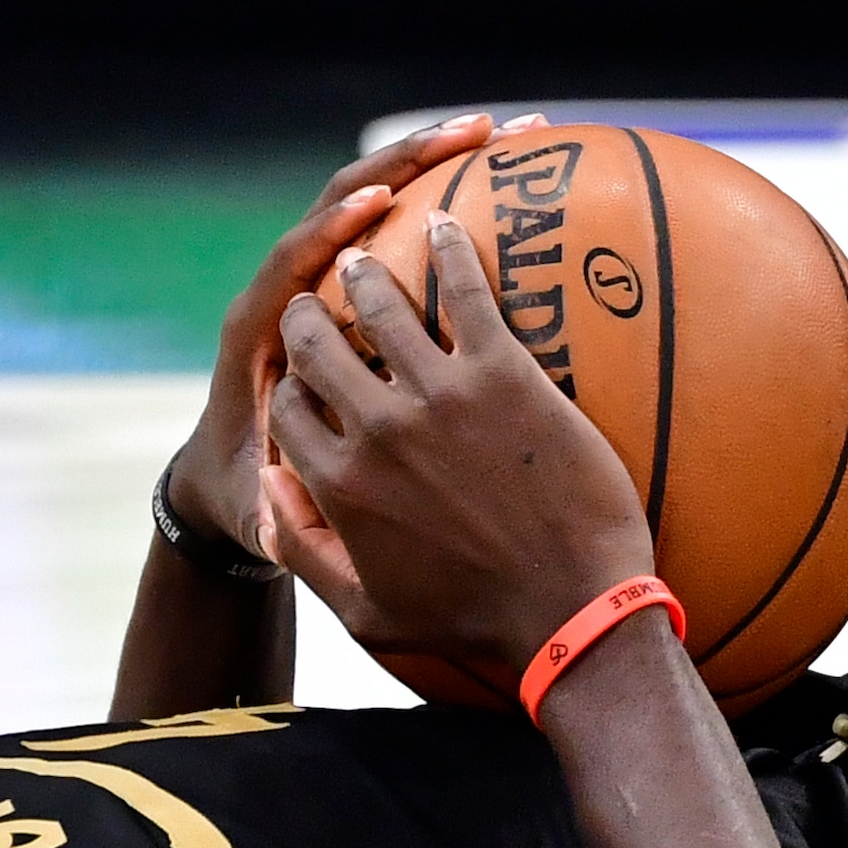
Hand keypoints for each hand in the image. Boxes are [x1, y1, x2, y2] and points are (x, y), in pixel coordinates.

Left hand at [166, 112, 494, 566]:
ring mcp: (328, 285)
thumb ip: (274, 515)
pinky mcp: (355, 287)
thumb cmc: (242, 498)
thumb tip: (272, 509)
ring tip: (502, 132)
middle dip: (402, 159)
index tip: (375, 207)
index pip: (291, 264)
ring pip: (373, 198)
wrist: (229, 483)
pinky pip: (398, 225)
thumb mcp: (260, 516)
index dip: (329, 232)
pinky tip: (508, 170)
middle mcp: (290, 293)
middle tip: (472, 133)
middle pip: (340, 200)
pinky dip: (443, 191)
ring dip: (431, 158)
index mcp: (260, 333)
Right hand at [262, 215, 656, 691]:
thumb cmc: (476, 625)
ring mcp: (440, 396)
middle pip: (316, 343)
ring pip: (379, 303)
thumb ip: (309, 552)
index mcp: (339, 484)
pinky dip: (448, 247)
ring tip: (368, 253)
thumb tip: (274, 492)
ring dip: (365, 270)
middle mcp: (377, 430)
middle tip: (323, 297)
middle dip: (310, 312)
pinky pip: (466, 288)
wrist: (573, 615)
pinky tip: (444, 222)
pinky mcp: (504, 374)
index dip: (290, 382)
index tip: (305, 372)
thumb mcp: (369, 611)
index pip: (287, 407)